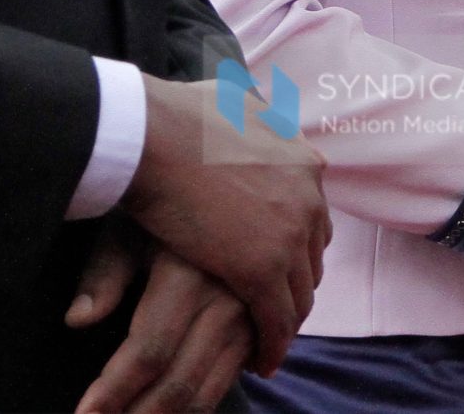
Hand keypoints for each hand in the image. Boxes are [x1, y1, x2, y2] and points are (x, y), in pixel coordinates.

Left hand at [68, 221, 254, 413]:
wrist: (236, 179)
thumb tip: (77, 320)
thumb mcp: (130, 227)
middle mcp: (227, 300)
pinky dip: (198, 405)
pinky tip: (168, 410)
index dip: (113, 391)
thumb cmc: (167, 204)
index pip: (147, 352)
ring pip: (207, 391)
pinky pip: (230, 379)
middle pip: (179, 383)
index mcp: (189, 275)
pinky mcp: (262, 325)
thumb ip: (104, 273)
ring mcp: (250, 316)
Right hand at [121, 75, 329, 377]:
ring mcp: (289, 234)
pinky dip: (272, 346)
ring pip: (298, 295)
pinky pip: (277, 320)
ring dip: (286, 322)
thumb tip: (247, 103)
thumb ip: (248, 113)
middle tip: (274, 311)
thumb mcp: (231, 102)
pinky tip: (260, 361)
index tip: (277, 266)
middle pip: (311, 258)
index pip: (311, 218)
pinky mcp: (263, 268)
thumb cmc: (174, 116)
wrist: (152, 135)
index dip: (295, 247)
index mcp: (302, 162)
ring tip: (268, 343)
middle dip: (294, 286)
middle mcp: (307, 197)